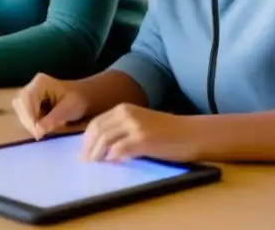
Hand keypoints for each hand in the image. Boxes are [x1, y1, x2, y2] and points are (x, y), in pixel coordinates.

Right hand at [13, 73, 89, 138]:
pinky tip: (41, 127)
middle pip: (20, 104)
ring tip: (43, 130)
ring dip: (29, 123)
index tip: (37, 131)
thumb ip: (53, 119)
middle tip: (40, 135)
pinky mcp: (29, 104)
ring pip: (20, 111)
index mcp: (40, 82)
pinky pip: (23, 115)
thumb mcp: (68, 109)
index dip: (29, 115)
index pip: (27, 98)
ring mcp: (28, 95)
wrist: (83, 99)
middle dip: (28, 121)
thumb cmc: (78, 101)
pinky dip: (30, 123)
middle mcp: (31, 86)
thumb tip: (37, 131)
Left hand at [81, 104, 199, 162]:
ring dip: (97, 154)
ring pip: (105, 139)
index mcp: (124, 109)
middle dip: (88, 148)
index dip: (86, 139)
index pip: (96, 123)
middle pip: (97, 130)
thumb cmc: (166, 133)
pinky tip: (112, 162)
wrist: (191, 133)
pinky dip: (113, 156)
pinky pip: (120, 148)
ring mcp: (135, 125)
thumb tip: (100, 149)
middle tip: (85, 162)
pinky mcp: (144, 139)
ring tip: (95, 165)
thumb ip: (121, 130)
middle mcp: (127, 113)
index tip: (83, 153)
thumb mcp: (139, 124)